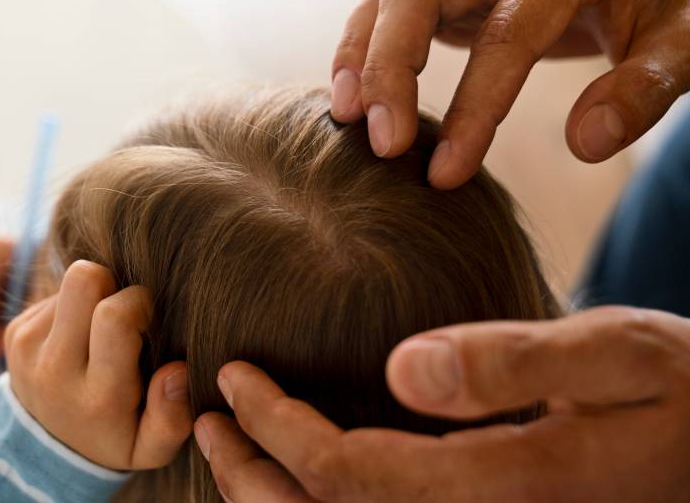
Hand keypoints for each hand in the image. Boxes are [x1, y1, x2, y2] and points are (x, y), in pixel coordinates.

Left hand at [3, 260, 192, 469]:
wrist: (45, 450)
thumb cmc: (113, 437)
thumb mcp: (150, 446)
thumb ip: (172, 418)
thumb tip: (176, 372)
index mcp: (98, 396)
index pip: (115, 316)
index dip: (141, 303)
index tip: (149, 322)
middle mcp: (55, 368)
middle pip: (84, 279)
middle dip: (112, 283)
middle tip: (123, 317)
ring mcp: (27, 347)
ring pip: (71, 283)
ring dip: (92, 299)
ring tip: (98, 335)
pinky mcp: (13, 332)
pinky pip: (54, 292)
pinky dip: (73, 308)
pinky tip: (78, 339)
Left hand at [195, 306, 689, 501]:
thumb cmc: (685, 399)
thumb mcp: (619, 356)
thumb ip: (512, 363)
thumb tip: (398, 368)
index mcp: (500, 484)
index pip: (346, 469)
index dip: (276, 425)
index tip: (233, 375)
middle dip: (252, 474)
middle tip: (203, 420)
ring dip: (274, 502)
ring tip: (228, 453)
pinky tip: (301, 483)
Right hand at [331, 0, 689, 188]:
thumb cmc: (662, 1)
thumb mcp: (684, 45)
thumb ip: (641, 93)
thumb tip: (584, 144)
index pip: (507, 33)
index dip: (473, 107)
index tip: (446, 174)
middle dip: (388, 68)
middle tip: (381, 144)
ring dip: (359, 53)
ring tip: (347, 118)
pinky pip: (388, 0)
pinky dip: (363, 44)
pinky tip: (357, 94)